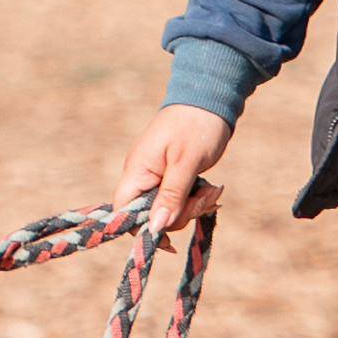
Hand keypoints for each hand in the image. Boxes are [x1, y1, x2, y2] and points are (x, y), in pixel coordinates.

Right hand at [114, 105, 231, 239]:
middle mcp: (142, 176)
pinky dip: (195, 199)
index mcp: (137, 170)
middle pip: (151, 215)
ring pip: (169, 210)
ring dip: (193, 206)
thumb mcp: (186, 163)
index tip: (169, 240)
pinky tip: (211, 189)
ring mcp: (157, 177)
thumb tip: (155, 228)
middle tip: (203, 198)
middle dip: (180, 215)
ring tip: (213, 189)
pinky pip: (179, 200)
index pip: (124, 212)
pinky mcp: (172, 177)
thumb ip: (171, 196)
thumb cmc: (197, 126)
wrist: (210, 98)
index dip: (142, 229)